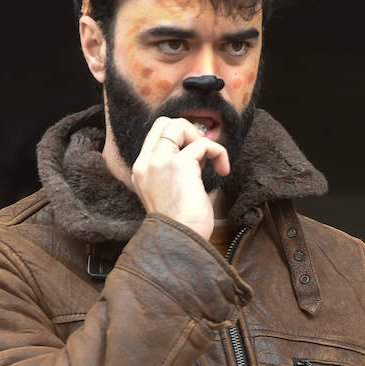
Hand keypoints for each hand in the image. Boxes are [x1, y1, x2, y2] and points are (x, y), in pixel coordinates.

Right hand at [130, 116, 229, 238]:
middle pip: (164, 123)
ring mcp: (159, 162)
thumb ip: (178, 169)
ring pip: (179, 125)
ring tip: (212, 164)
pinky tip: (223, 171)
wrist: (180, 242)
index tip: (196, 160)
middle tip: (203, 155)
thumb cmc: (182, 225)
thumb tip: (199, 151)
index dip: (179, 140)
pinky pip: (204, 144)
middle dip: (189, 132)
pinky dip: (218, 153)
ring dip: (201, 140)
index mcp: (141, 170)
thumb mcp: (172, 192)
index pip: (155, 136)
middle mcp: (145, 163)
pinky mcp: (179, 165)